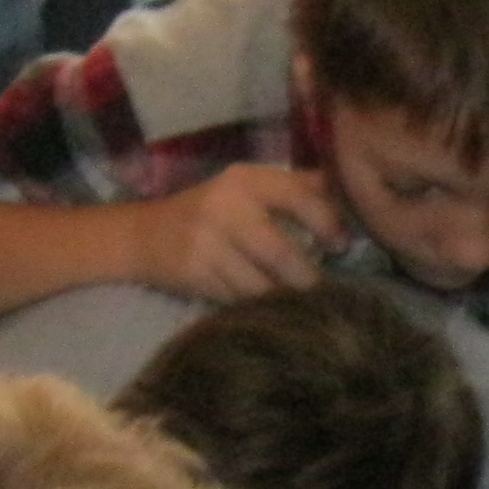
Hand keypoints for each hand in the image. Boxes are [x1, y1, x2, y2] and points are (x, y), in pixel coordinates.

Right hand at [138, 165, 347, 300]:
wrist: (144, 235)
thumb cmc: (211, 211)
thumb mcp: (246, 187)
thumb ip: (294, 186)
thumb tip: (344, 188)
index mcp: (246, 180)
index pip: (298, 197)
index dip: (328, 223)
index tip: (340, 246)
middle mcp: (225, 208)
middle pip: (280, 252)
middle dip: (308, 277)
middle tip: (323, 290)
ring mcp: (207, 244)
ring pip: (260, 285)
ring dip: (285, 299)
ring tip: (300, 304)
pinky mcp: (195, 275)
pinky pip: (240, 300)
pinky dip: (260, 307)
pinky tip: (269, 308)